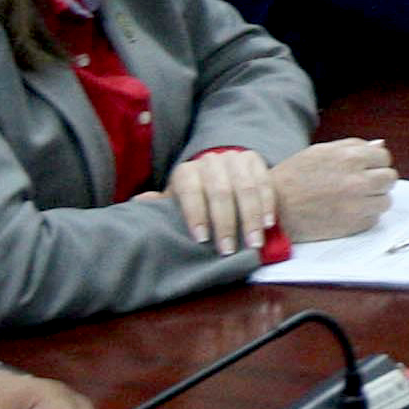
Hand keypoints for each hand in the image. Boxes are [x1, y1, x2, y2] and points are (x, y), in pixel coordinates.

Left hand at [157, 146, 273, 253]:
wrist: (221, 176)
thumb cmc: (196, 198)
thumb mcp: (177, 202)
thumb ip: (162, 204)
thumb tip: (139, 202)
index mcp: (187, 172)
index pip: (190, 190)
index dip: (196, 214)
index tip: (202, 239)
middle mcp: (210, 161)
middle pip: (220, 191)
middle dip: (225, 223)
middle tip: (229, 250)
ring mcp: (234, 159)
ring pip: (245, 188)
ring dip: (251, 217)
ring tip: (254, 243)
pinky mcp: (255, 160)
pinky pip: (264, 182)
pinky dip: (268, 204)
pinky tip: (269, 224)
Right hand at [270, 137, 396, 240]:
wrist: (276, 208)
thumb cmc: (294, 177)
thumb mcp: (320, 151)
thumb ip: (353, 146)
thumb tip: (380, 145)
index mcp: (350, 158)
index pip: (384, 158)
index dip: (375, 162)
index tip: (367, 168)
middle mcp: (358, 181)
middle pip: (390, 179)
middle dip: (378, 180)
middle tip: (362, 184)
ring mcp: (358, 205)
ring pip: (385, 201)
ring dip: (374, 199)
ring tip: (353, 199)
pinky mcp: (354, 225)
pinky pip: (374, 219)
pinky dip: (365, 216)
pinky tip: (346, 211)